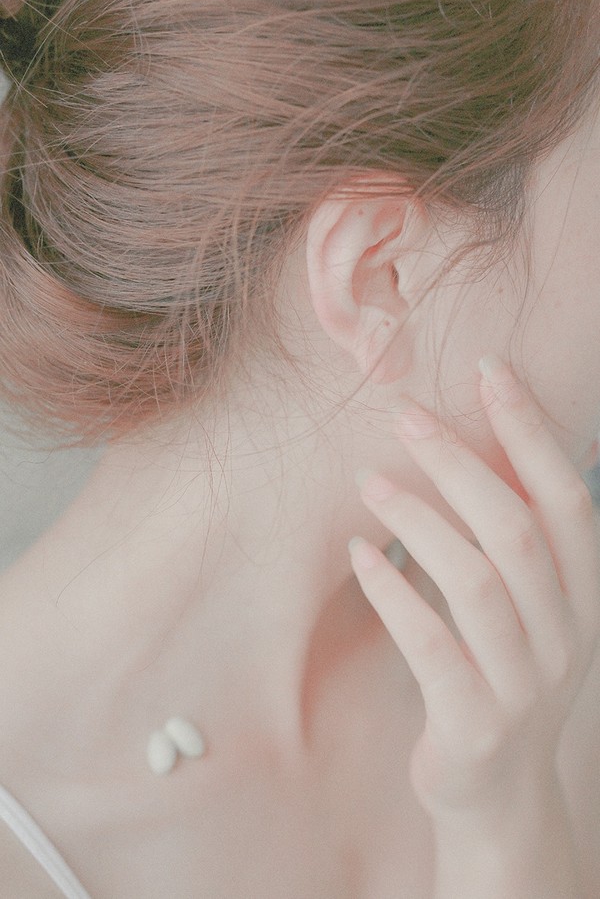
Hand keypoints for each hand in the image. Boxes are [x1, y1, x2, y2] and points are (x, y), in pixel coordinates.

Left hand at [349, 355, 599, 820]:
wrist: (499, 793)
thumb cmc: (501, 674)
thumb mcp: (526, 609)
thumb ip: (509, 541)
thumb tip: (463, 446)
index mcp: (584, 597)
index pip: (567, 499)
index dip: (531, 431)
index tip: (490, 370)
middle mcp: (567, 636)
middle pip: (517, 529)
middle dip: (461, 462)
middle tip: (405, 415)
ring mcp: (524, 684)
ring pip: (475, 581)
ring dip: (418, 519)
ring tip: (367, 481)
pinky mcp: (472, 724)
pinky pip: (430, 644)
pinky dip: (391, 591)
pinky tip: (358, 553)